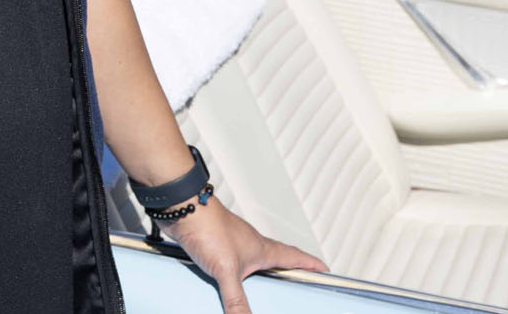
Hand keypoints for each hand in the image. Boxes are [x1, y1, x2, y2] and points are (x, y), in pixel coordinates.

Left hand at [158, 197, 326, 312]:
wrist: (182, 208)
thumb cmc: (209, 227)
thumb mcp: (226, 270)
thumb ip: (236, 299)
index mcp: (263, 249)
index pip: (295, 257)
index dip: (311, 264)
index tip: (325, 270)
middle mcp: (250, 246)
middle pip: (276, 259)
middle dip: (287, 272)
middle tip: (297, 282)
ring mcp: (232, 245)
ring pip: (252, 263)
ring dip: (259, 275)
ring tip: (262, 290)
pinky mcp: (214, 246)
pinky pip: (229, 265)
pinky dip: (232, 276)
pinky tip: (224, 286)